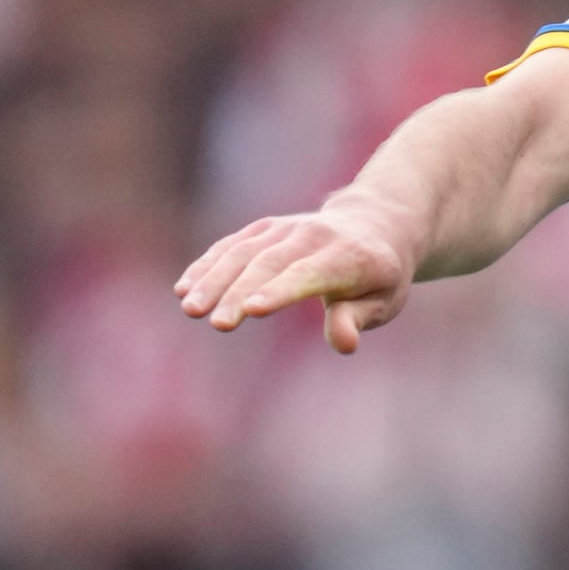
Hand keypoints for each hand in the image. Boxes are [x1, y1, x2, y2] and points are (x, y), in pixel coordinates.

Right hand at [173, 183, 430, 353]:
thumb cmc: (378, 276)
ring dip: (214, 279)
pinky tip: (184, 288)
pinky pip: (231, 245)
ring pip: (243, 252)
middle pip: (269, 264)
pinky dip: (207, 265)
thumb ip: (358, 319)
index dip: (279, 291)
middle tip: (217, 324)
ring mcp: (285, 228)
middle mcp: (312, 235)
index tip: (251, 310)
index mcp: (348, 256)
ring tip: (190, 308)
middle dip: (239, 293)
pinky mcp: (264, 229)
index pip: (307, 273)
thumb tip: (344, 344)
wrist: (373, 225)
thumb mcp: (384, 301)